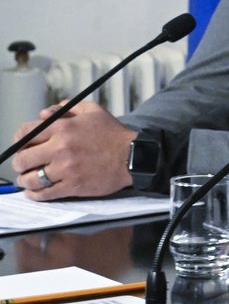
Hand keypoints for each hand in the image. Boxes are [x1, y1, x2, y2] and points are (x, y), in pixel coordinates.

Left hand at [11, 101, 135, 199]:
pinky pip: (45, 194)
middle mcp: (61, 148)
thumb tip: (44, 114)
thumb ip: (67, 108)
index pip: (25, 133)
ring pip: (31, 178)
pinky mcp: (73, 186)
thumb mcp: (93, 111)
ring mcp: (66, 168)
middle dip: (20, 162)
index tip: (22, 146)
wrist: (134, 156)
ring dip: (25, 180)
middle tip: (23, 165)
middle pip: (23, 158)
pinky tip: (34, 192)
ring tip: (27, 180)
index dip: (19, 140)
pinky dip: (35, 194)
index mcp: (63, 127)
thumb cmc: (114, 134)